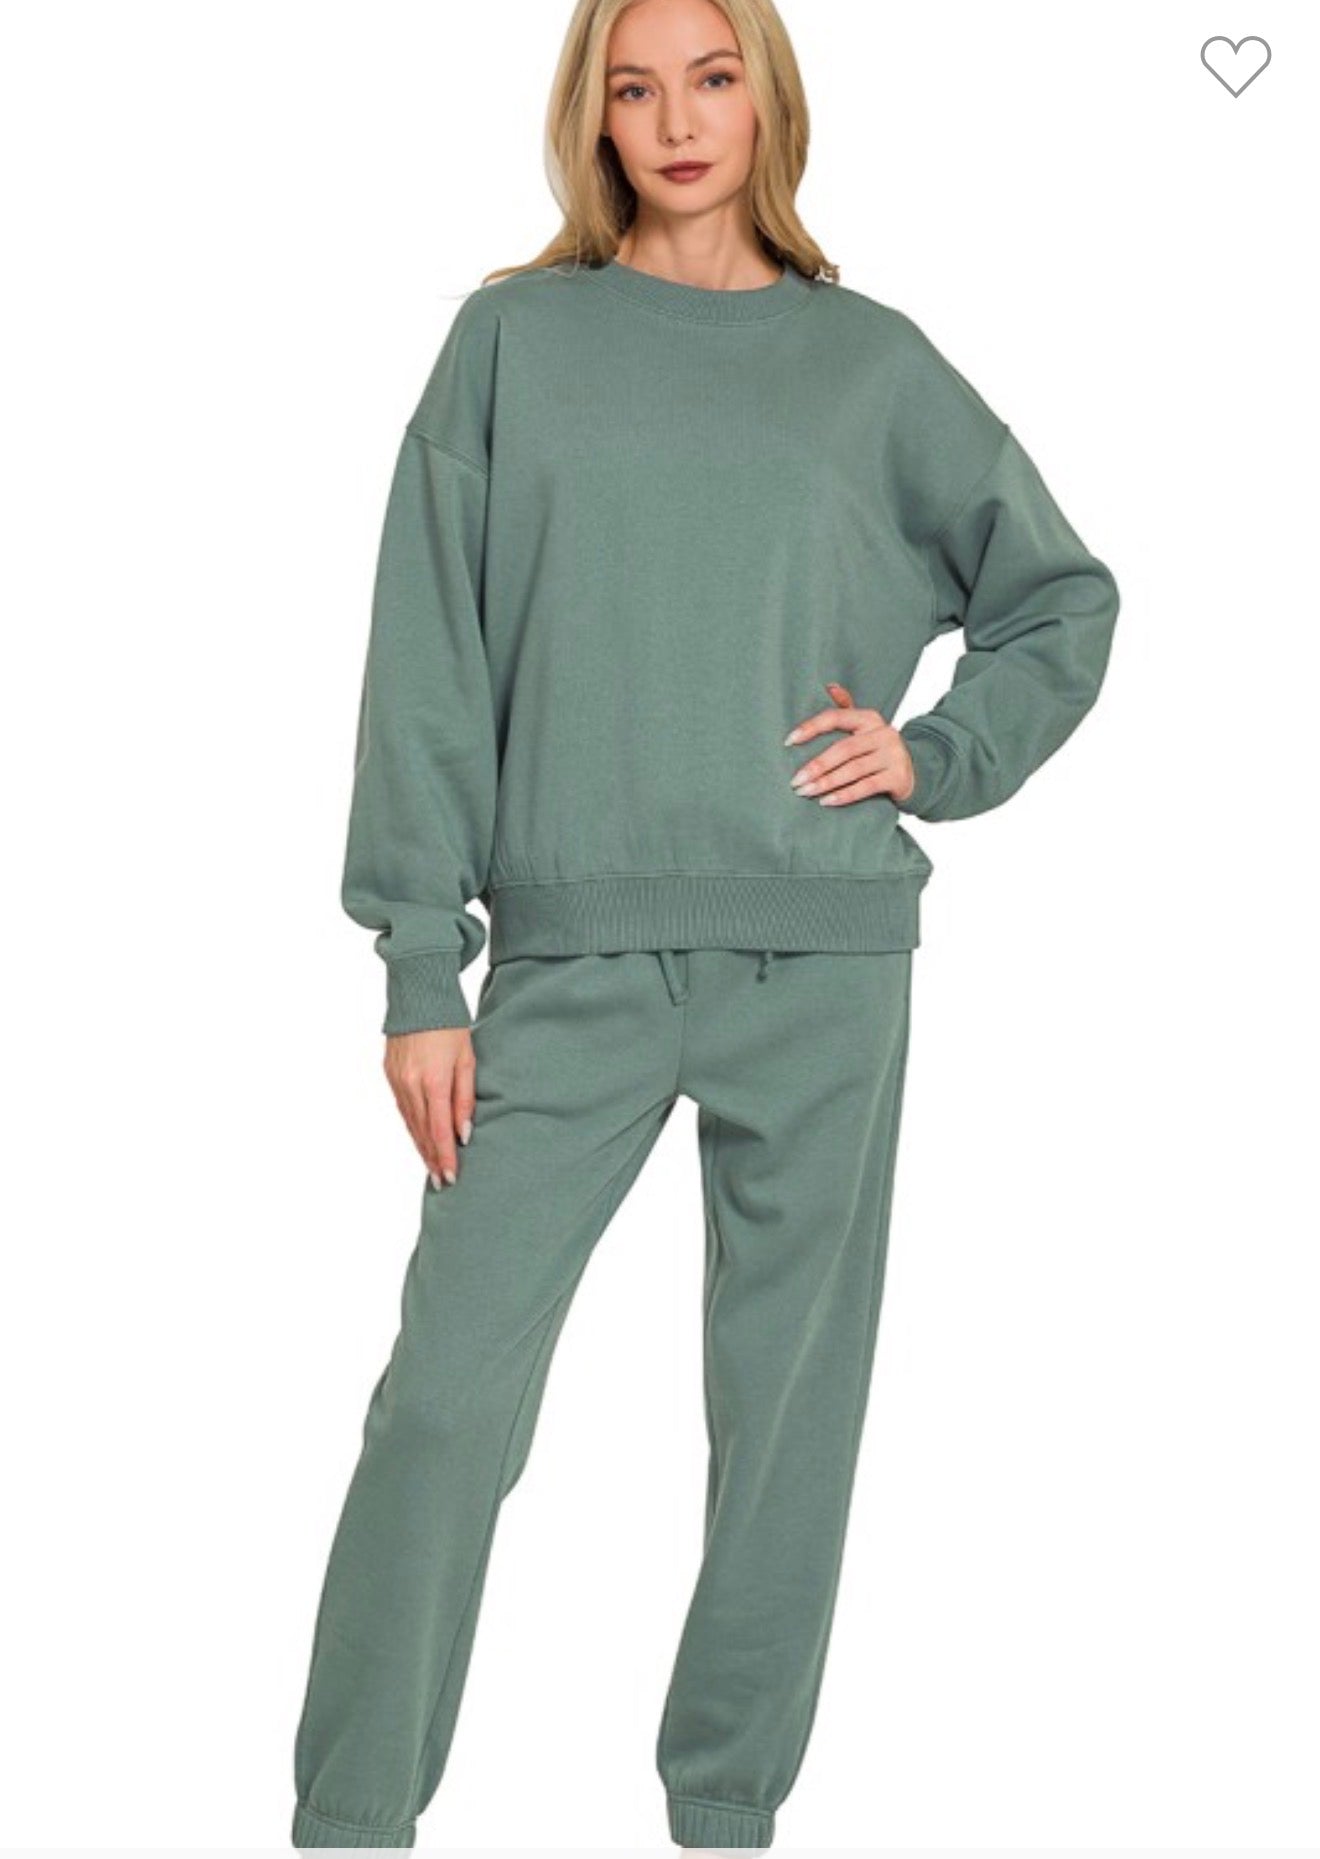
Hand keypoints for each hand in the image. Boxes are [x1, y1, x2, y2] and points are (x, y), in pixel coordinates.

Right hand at [384, 1026, 475, 1188]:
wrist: (418, 996)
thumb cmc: (450, 1026)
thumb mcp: (467, 1060)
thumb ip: (465, 1098)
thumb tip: (464, 1133)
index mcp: (433, 1081)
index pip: (439, 1130)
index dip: (445, 1156)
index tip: (451, 1177)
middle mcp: (411, 1085)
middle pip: (422, 1132)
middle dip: (432, 1159)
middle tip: (441, 1183)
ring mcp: (396, 1081)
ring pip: (410, 1123)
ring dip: (420, 1147)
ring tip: (431, 1168)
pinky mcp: (389, 1075)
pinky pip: (402, 1108)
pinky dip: (411, 1127)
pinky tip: (418, 1138)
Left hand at [783, 681, 914, 805]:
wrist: (914, 772)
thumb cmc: (879, 750)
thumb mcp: (865, 727)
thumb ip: (847, 708)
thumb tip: (829, 686)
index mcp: (870, 718)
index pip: (836, 717)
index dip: (811, 727)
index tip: (789, 741)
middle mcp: (883, 733)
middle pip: (844, 749)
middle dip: (817, 765)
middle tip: (796, 780)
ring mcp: (893, 755)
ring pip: (853, 770)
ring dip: (826, 783)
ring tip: (806, 792)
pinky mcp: (898, 777)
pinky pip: (866, 787)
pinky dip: (845, 795)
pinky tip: (827, 801)